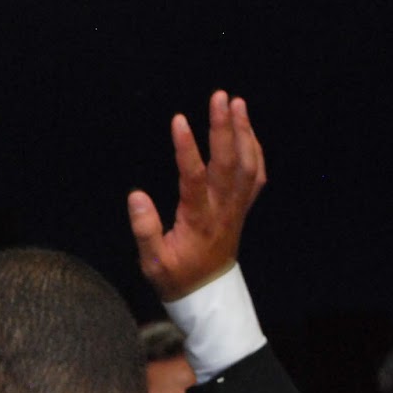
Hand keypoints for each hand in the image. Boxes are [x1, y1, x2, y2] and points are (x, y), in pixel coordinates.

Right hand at [127, 90, 266, 301]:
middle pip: (228, 164)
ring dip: (244, 133)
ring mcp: (237, 208)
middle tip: (220, 97)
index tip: (179, 120)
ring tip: (237, 103)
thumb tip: (136, 195)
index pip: (194, 180)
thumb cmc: (176, 277)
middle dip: (224, 128)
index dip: (187, 149)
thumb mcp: (152, 263)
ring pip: (247, 166)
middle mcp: (223, 210)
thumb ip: (145, 230)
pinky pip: (256, 176)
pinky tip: (246, 130)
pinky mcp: (242, 208)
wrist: (208, 295)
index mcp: (198, 221)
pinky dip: (254, 150)